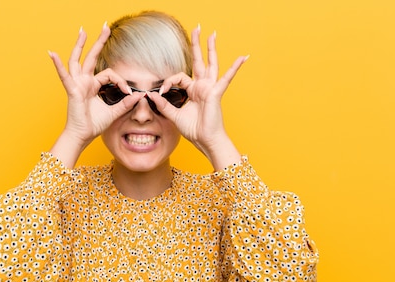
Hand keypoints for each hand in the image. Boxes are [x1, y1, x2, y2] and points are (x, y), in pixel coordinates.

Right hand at [48, 24, 142, 167]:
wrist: (82, 136)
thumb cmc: (93, 125)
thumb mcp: (114, 112)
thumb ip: (125, 103)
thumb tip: (139, 96)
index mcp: (93, 86)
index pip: (109, 74)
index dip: (121, 81)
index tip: (129, 92)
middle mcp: (84, 82)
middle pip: (91, 57)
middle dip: (99, 42)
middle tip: (106, 26)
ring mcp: (77, 84)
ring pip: (77, 60)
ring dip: (80, 44)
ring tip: (83, 30)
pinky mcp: (72, 90)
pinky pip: (64, 76)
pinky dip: (58, 65)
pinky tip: (52, 54)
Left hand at [149, 26, 247, 168]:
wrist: (205, 140)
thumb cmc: (194, 129)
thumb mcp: (174, 115)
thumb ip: (164, 105)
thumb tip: (151, 95)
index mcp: (193, 91)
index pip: (179, 77)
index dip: (168, 82)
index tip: (160, 92)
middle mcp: (202, 86)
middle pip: (199, 61)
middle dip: (197, 45)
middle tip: (197, 28)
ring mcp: (210, 88)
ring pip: (211, 64)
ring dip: (211, 48)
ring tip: (212, 34)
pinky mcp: (216, 93)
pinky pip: (226, 78)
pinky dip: (235, 68)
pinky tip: (244, 57)